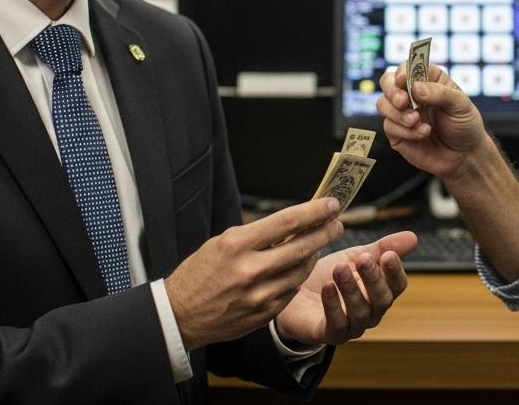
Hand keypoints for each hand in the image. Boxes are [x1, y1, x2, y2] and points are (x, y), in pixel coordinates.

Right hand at [165, 198, 343, 349]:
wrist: (180, 314)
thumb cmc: (200, 272)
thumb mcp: (222, 243)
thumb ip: (257, 234)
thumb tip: (294, 223)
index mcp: (237, 244)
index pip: (287, 222)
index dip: (315, 211)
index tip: (332, 204)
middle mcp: (250, 269)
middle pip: (302, 246)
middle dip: (325, 232)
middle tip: (337, 224)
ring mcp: (259, 295)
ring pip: (302, 271)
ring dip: (313, 255)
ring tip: (316, 245)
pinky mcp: (264, 314)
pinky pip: (291, 291)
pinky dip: (296, 278)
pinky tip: (296, 269)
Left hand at [275, 230, 416, 345]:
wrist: (294, 292)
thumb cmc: (328, 275)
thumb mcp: (354, 257)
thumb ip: (381, 248)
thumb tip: (414, 236)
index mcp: (379, 292)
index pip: (397, 286)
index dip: (395, 272)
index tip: (388, 254)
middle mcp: (371, 313)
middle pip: (382, 300)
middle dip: (374, 279)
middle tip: (363, 259)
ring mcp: (352, 327)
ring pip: (361, 312)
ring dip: (351, 289)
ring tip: (340, 269)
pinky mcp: (330, 335)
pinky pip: (337, 324)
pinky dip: (333, 305)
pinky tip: (328, 286)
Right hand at [377, 64, 490, 180]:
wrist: (464, 156)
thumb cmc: (465, 125)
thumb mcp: (461, 105)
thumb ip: (440, 94)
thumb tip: (416, 87)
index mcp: (428, 79)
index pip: (408, 67)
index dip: (402, 71)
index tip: (404, 81)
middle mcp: (412, 94)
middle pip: (387, 81)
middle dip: (391, 90)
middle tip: (402, 101)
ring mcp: (402, 113)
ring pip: (383, 104)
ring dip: (397, 113)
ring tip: (416, 121)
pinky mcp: (397, 132)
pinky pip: (389, 126)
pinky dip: (405, 130)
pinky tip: (423, 133)